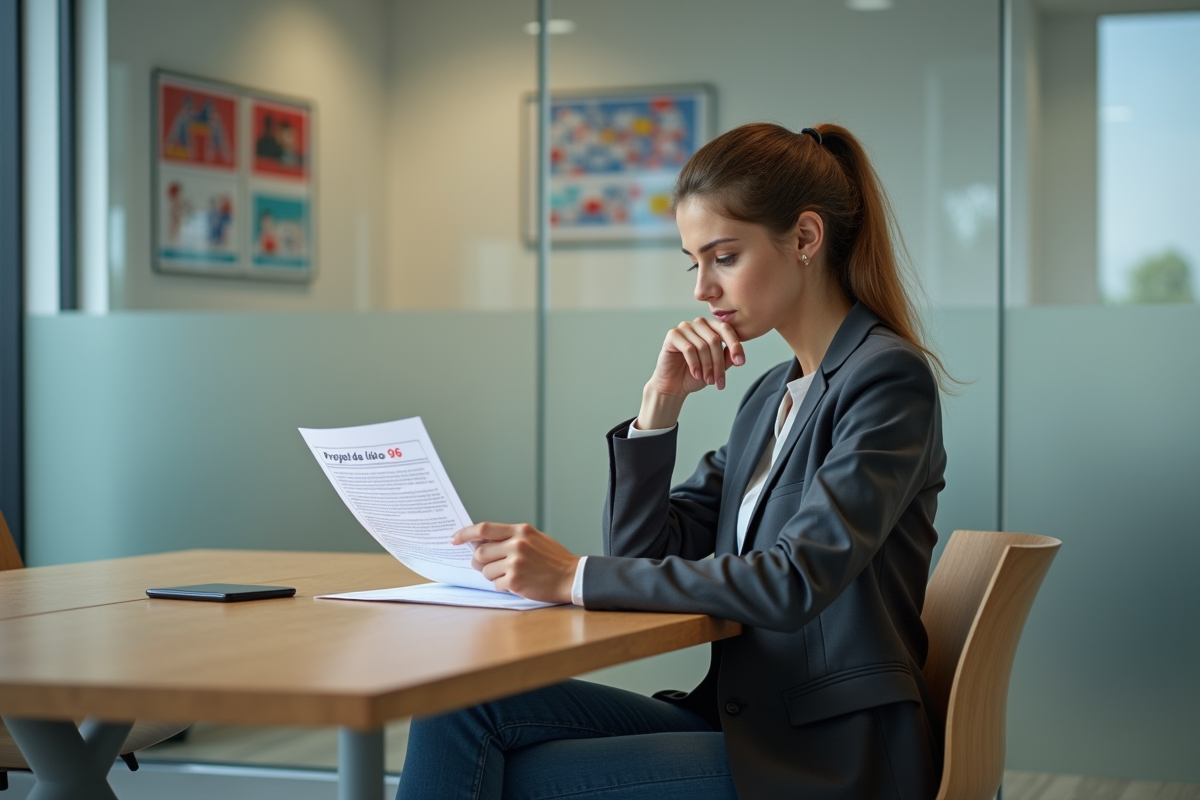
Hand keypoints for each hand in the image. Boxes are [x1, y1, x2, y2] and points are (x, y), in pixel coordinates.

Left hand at [451, 523, 578, 603]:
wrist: (572, 577)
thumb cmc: (554, 559)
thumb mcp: (535, 539)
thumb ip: (512, 537)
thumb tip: (485, 541)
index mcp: (521, 531)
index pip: (484, 528)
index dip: (465, 533)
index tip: (454, 538)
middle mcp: (516, 544)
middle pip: (480, 552)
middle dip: (478, 561)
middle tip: (484, 566)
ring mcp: (515, 563)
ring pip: (486, 570)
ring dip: (492, 576)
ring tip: (509, 575)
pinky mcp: (515, 581)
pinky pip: (496, 584)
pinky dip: (503, 587)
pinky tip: (517, 584)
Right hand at [638, 317, 744, 428]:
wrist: (674, 385)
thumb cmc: (695, 375)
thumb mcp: (716, 368)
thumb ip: (727, 358)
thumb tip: (736, 353)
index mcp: (711, 327)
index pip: (726, 329)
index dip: (735, 345)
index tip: (740, 362)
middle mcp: (698, 324)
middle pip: (714, 340)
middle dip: (718, 363)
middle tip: (719, 382)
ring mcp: (684, 327)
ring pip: (702, 346)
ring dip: (707, 367)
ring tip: (708, 380)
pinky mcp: (672, 335)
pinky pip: (688, 348)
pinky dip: (694, 364)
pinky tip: (696, 374)